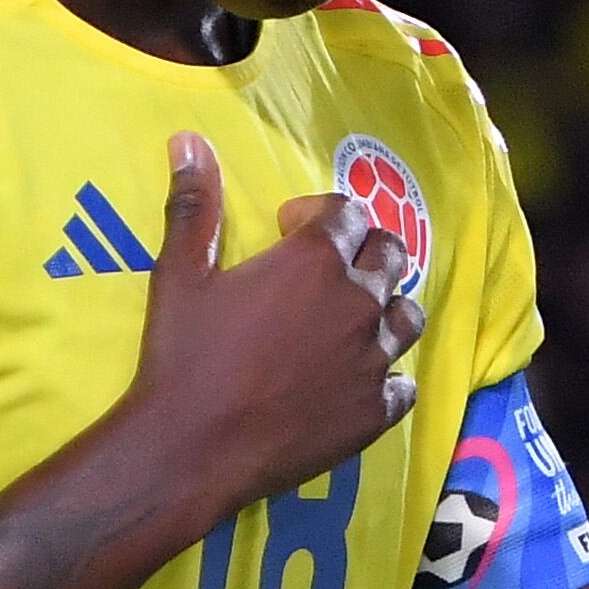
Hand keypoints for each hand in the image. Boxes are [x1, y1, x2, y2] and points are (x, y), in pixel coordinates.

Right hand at [121, 131, 422, 512]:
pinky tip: (354, 380)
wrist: (190, 449)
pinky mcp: (377, 412)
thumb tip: (189, 139)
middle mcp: (358, 302)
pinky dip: (387, 376)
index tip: (289, 229)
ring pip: (408, 317)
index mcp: (315, 260)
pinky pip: (405, 384)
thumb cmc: (184, 357)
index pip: (349, 212)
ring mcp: (374, 359)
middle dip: (364, 251)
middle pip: (392, 255)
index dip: (321, 214)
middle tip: (326, 272)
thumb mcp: (180, 273)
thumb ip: (195, 204)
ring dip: (384, 309)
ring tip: (348, 323)